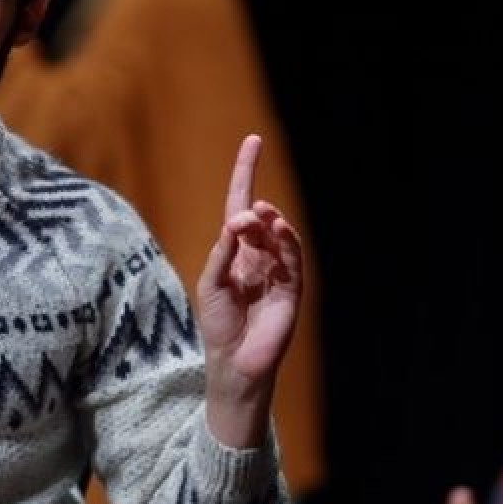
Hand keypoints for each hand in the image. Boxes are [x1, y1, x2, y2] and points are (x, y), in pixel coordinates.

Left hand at [195, 135, 302, 446]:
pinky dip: (286, 242)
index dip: (246, 173)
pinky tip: (278, 229)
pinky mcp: (291, 290)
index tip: (253, 141)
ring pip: (279, 236)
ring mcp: (277, 271)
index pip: (240, 204)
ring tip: (262, 214)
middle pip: (260, 218)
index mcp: (235, 251)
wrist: (234, 363)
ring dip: (271, 223)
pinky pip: (292, 260)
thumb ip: (222, 252)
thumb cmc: (218, 324)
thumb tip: (237, 222)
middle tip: (249, 211)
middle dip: (255, 208)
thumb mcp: (210, 284)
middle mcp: (258, 256)